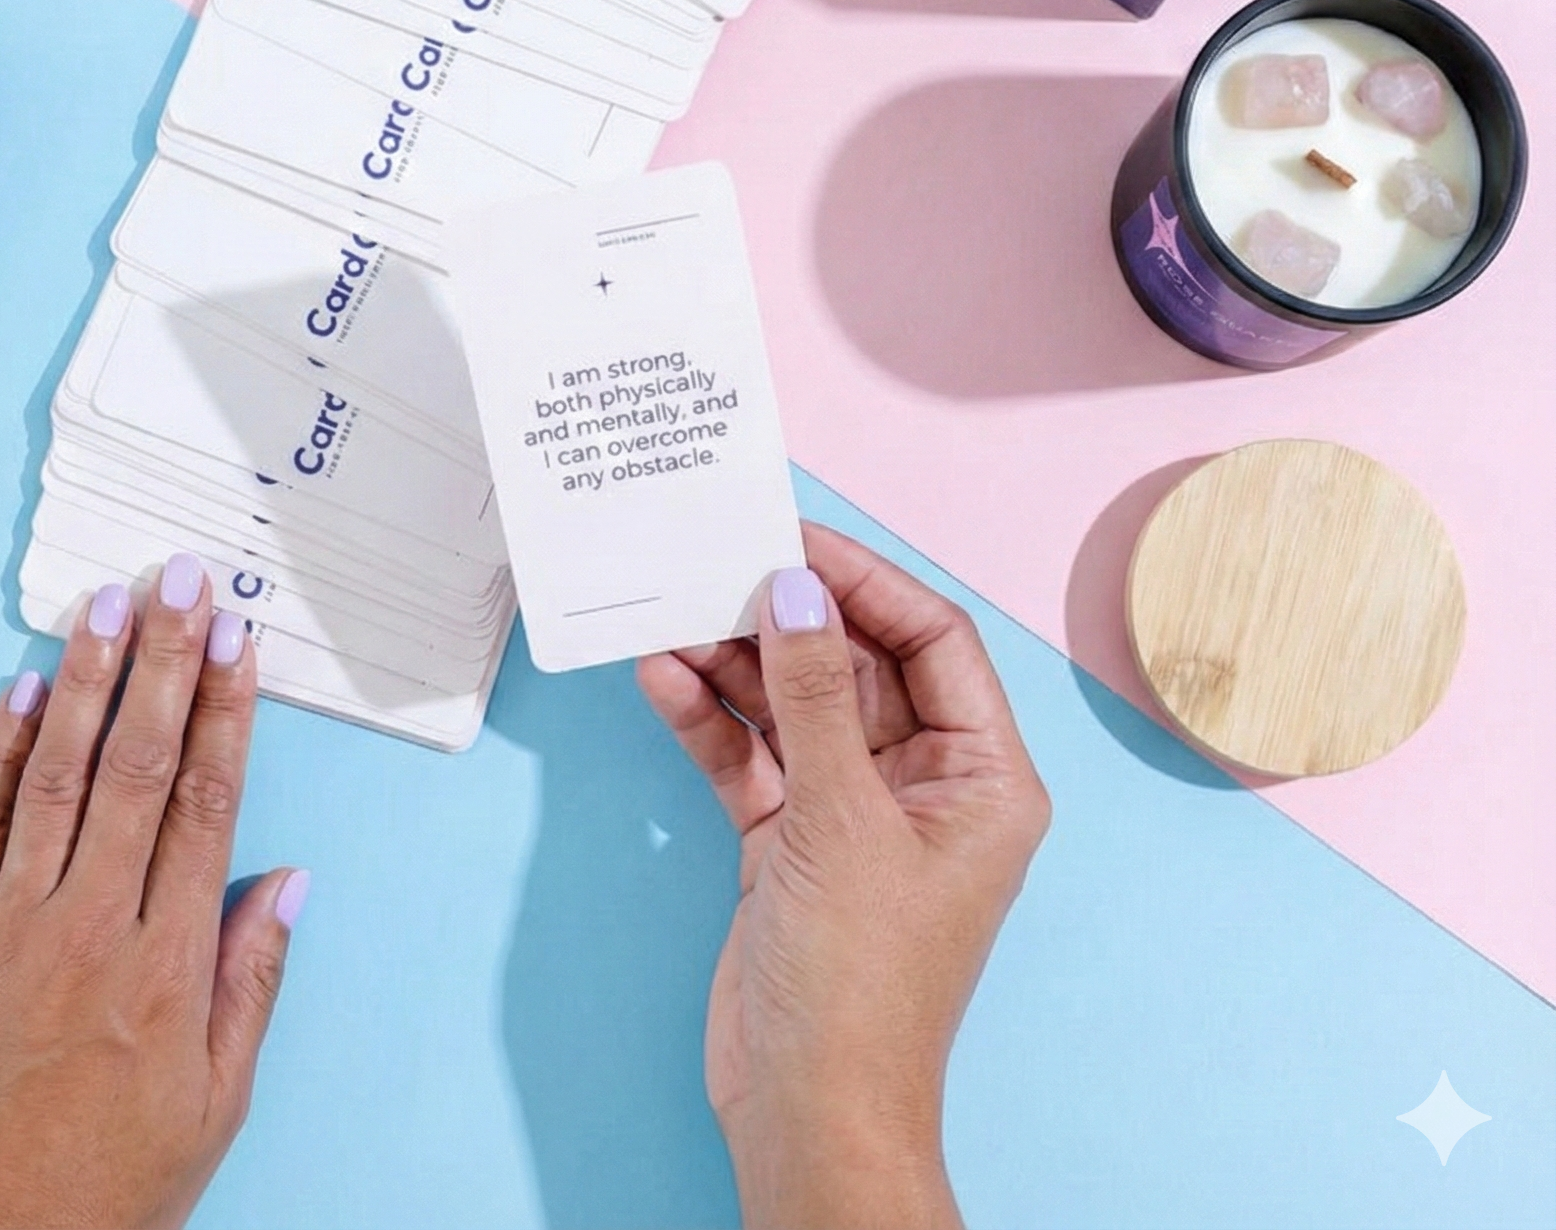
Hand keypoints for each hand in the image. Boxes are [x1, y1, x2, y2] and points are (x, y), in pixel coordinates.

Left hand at [0, 556, 305, 1229]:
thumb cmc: (114, 1183)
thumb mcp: (217, 1100)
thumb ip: (251, 982)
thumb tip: (286, 880)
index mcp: (167, 967)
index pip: (206, 805)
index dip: (225, 712)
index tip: (238, 641)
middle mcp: (89, 930)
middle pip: (138, 767)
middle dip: (166, 662)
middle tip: (183, 578)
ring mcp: (8, 930)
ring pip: (57, 779)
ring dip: (88, 683)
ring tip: (109, 601)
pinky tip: (23, 692)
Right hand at [638, 524, 1050, 1229]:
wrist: (808, 1108)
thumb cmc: (861, 981)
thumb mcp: (839, 820)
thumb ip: (810, 696)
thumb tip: (794, 587)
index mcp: (981, 778)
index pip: (933, 642)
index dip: (865, 582)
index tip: (792, 536)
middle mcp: (924, 787)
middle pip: (855, 667)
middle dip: (787, 618)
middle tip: (716, 563)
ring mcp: (853, 816)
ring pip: (793, 709)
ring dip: (736, 665)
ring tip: (672, 614)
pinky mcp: (791, 845)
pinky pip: (752, 759)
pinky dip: (711, 722)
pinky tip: (665, 680)